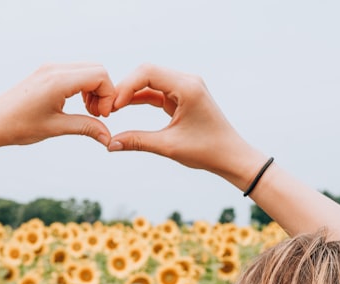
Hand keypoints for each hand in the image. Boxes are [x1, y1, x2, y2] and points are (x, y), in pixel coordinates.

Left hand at [0, 63, 115, 148]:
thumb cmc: (18, 126)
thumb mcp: (56, 128)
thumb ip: (86, 127)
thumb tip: (108, 137)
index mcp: (58, 80)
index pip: (100, 76)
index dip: (108, 96)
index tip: (101, 117)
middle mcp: (55, 69)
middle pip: (97, 70)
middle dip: (103, 92)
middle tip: (96, 115)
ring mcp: (50, 68)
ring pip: (87, 70)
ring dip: (94, 90)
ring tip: (87, 112)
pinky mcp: (46, 72)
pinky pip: (75, 73)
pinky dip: (83, 87)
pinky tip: (77, 105)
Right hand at [107, 64, 267, 189]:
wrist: (231, 156)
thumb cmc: (207, 151)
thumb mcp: (169, 147)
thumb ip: (138, 141)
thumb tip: (110, 144)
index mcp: (187, 87)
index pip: (148, 72)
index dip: (125, 86)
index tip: (112, 106)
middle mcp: (187, 81)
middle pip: (147, 72)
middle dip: (125, 88)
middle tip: (107, 108)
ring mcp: (185, 87)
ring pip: (150, 81)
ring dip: (131, 93)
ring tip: (112, 109)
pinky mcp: (183, 96)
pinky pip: (156, 92)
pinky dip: (140, 98)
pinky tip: (123, 108)